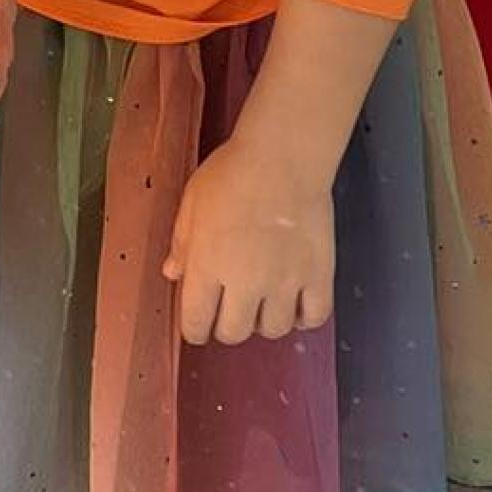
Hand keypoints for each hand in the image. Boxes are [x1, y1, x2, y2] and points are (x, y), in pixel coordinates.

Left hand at [162, 133, 334, 345]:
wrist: (283, 158)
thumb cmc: (232, 173)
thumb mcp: (192, 203)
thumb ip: (182, 244)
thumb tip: (173, 274)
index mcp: (208, 265)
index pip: (196, 321)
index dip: (194, 330)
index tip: (197, 327)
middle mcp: (246, 283)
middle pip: (234, 332)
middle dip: (226, 327)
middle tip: (228, 311)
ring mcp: (285, 283)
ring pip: (273, 329)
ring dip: (264, 322)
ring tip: (261, 303)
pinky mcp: (318, 277)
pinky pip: (313, 317)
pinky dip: (303, 318)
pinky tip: (295, 305)